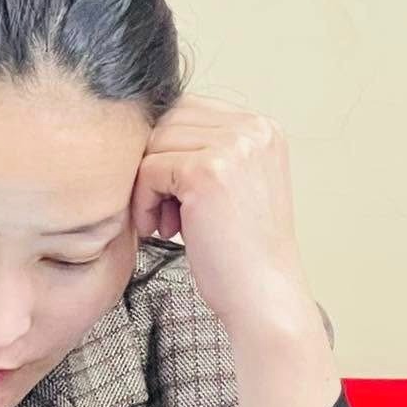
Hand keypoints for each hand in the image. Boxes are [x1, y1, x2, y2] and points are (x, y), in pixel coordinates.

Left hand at [130, 94, 342, 406]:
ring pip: (154, 144)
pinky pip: (148, 170)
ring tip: (166, 223)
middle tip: (166, 213)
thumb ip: (205, 149)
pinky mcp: (206, 171)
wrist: (262, 296)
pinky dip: (144, 201)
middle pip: (168, 121)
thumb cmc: (239, 250)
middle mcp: (253, 128)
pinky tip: (161, 229)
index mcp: (263, 128)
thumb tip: (145, 126)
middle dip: (156, 165)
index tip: (176, 195)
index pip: (189, 110)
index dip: (169, 150)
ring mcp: (233, 146)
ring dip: (148, 185)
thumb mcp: (232, 185)